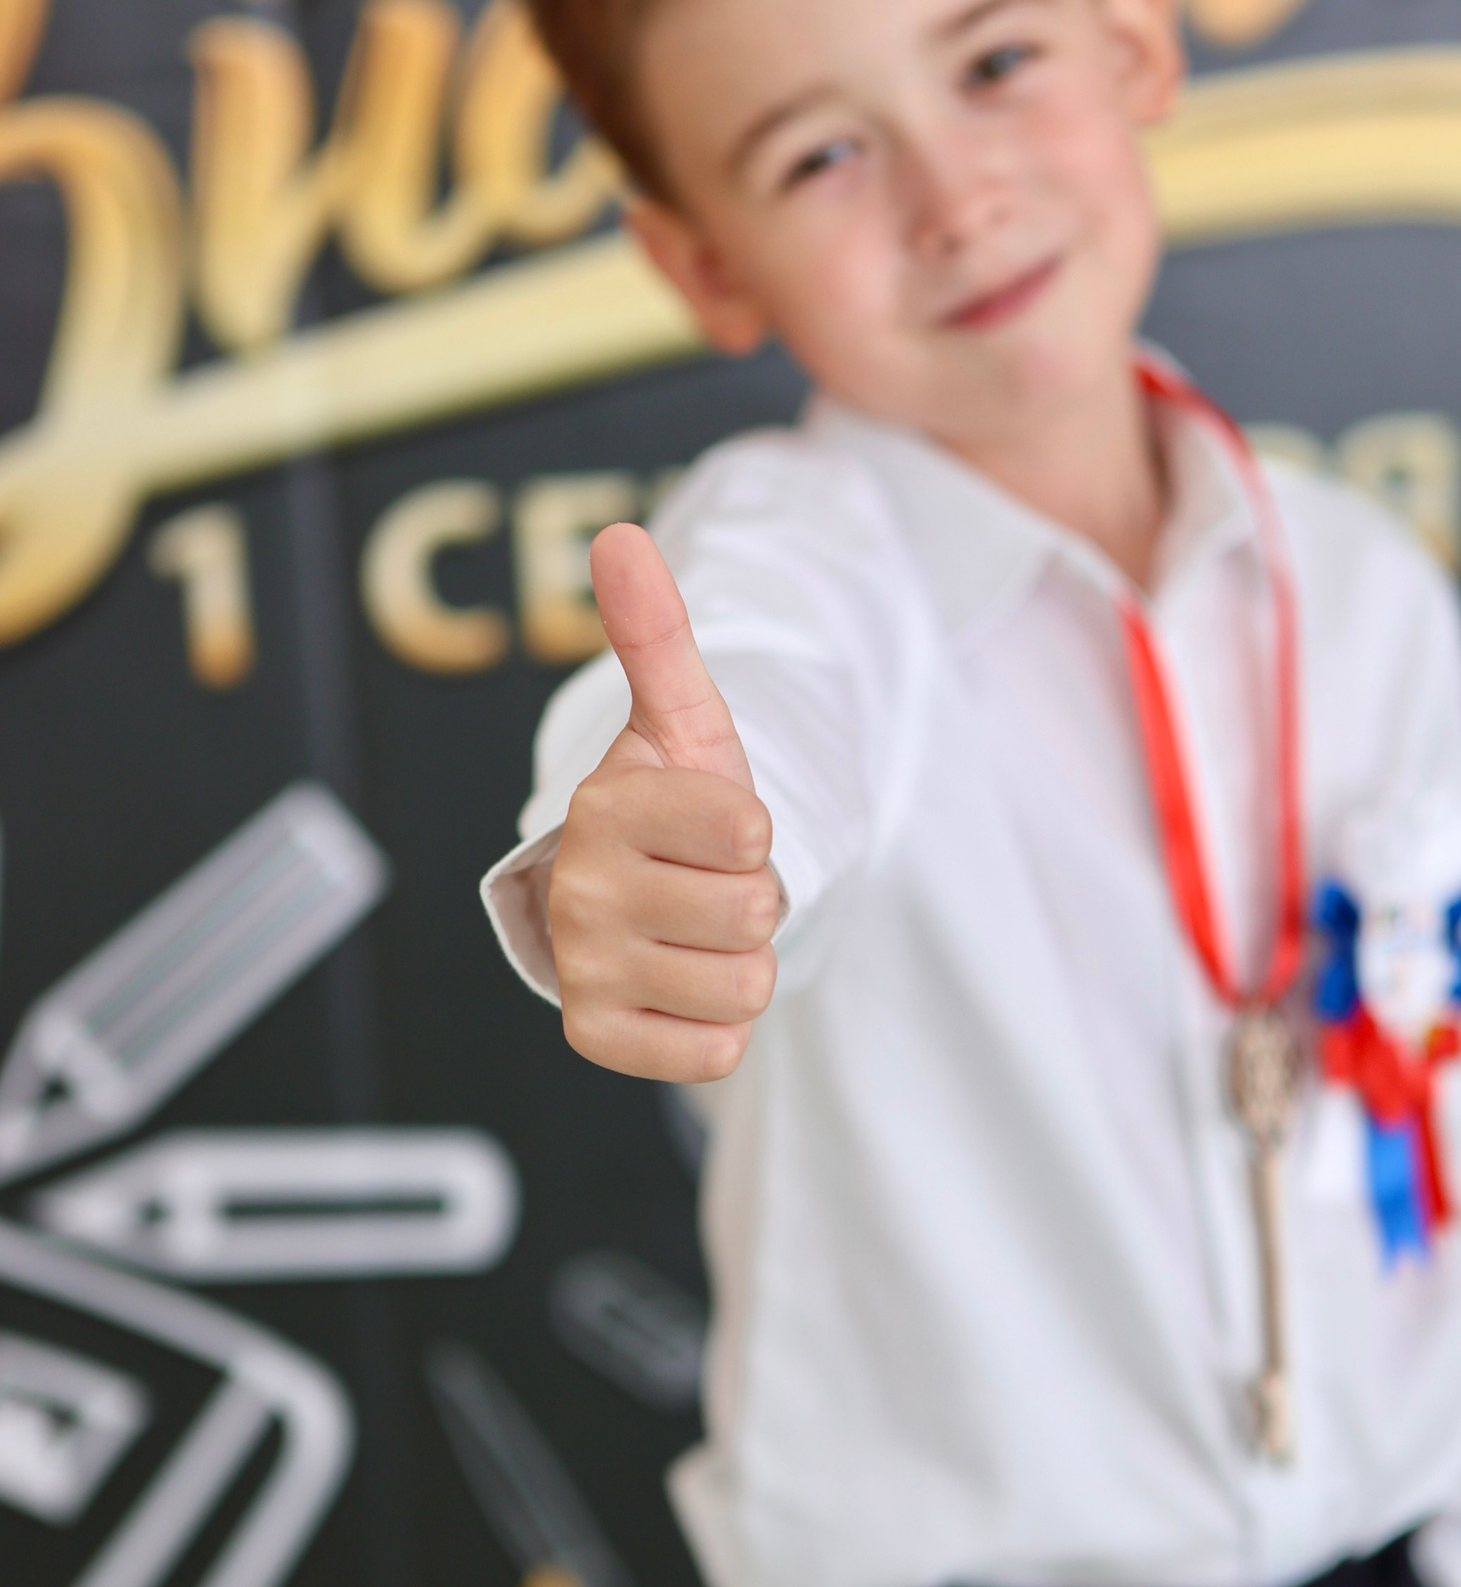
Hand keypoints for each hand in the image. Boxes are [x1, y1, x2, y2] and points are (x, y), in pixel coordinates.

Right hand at [547, 522, 779, 1082]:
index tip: (715, 826)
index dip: (754, 832)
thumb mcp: (682, 722)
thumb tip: (621, 535)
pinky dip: (716, 1028)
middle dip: (752, 903)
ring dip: (738, 966)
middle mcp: (580, 892)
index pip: (749, 832)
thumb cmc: (673, 810)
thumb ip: (657, 632)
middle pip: (751, 914)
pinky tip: (681, 988)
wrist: (630, 901)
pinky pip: (714, 1052)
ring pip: (742, 985)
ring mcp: (585, 971)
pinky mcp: (596, 1040)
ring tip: (697, 934)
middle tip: (708, 885)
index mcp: (606, 809)